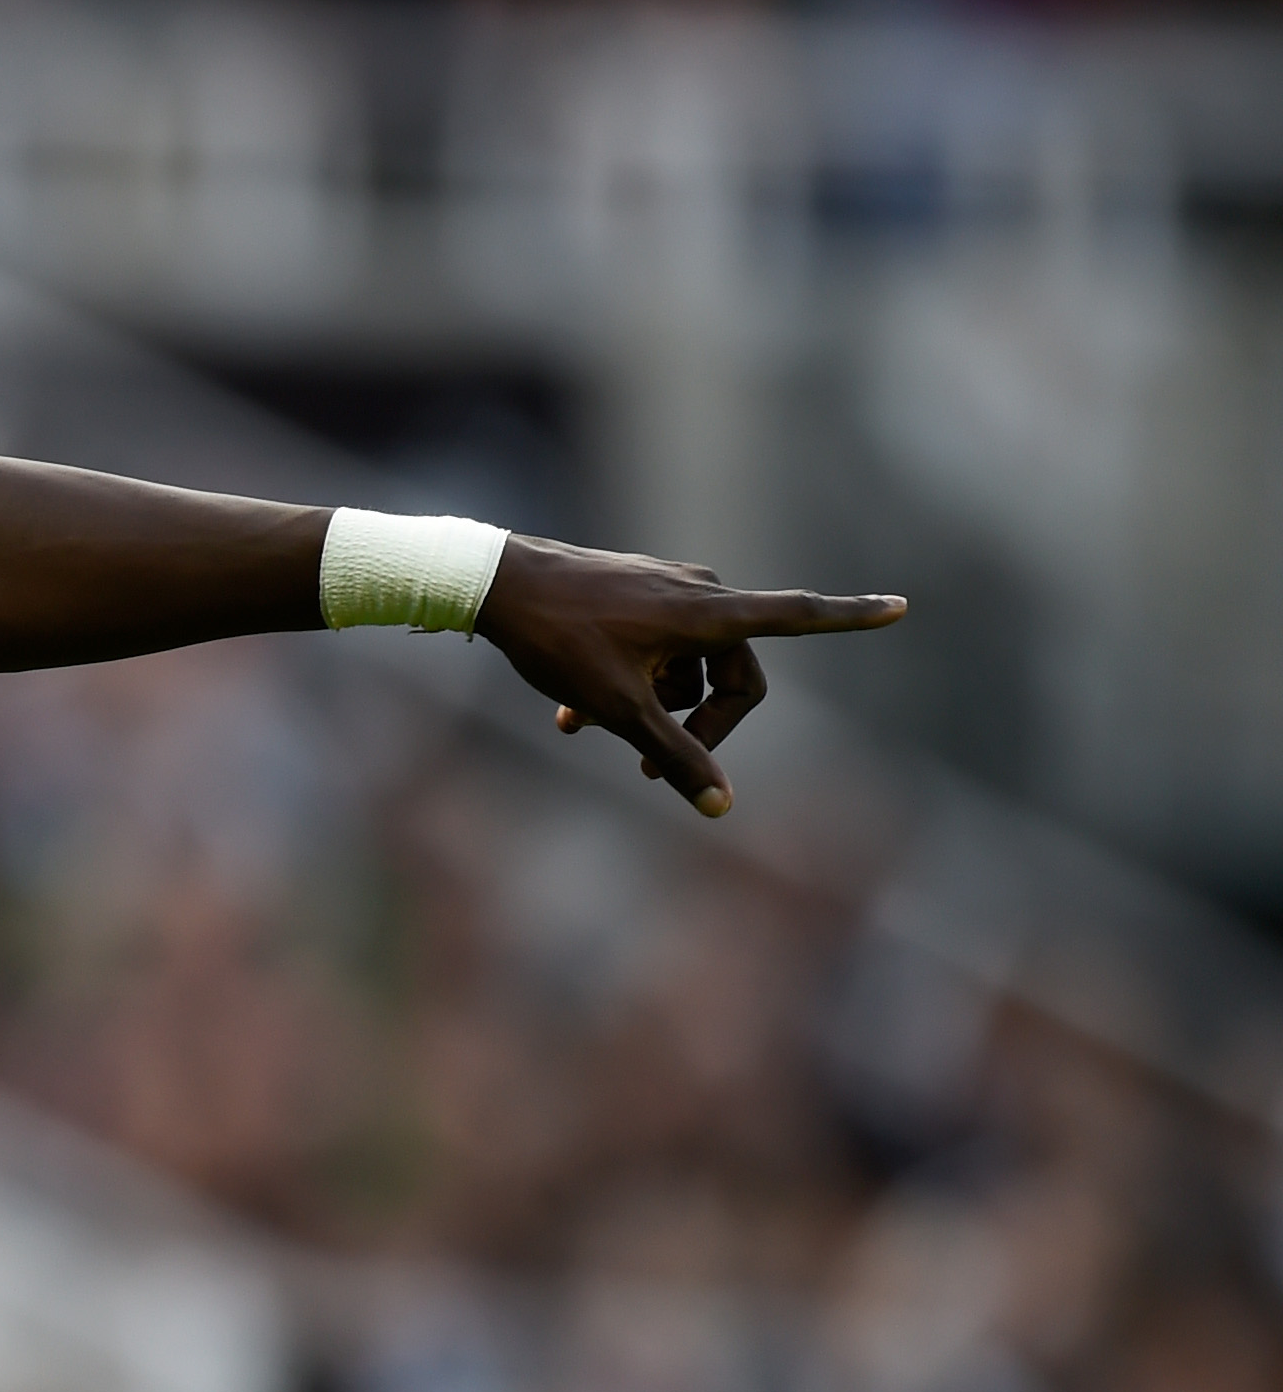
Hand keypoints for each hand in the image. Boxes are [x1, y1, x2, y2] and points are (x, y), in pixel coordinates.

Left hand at [473, 538, 902, 815]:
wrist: (491, 583)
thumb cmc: (559, 641)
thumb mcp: (619, 710)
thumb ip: (675, 758)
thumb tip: (723, 807)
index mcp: (711, 612)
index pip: (800, 614)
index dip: (852, 616)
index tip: (900, 606)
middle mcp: (700, 591)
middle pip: (732, 674)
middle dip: (697, 725)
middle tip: (643, 767)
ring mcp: (665, 587)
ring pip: (682, 666)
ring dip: (648, 706)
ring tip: (581, 729)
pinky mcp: (631, 591)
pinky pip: (650, 648)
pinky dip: (624, 683)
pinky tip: (568, 718)